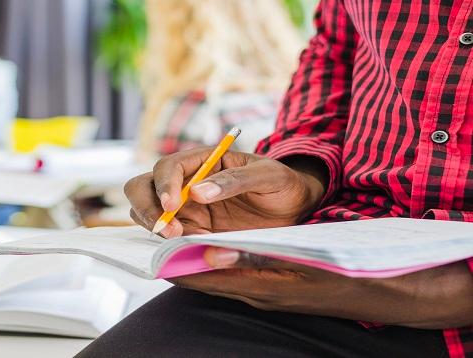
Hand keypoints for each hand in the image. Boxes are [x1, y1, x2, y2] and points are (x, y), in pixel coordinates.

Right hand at [125, 149, 326, 237]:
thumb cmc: (283, 184)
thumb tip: (197, 192)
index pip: (168, 167)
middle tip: (169, 230)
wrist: (295, 210)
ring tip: (186, 240)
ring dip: (156, 227)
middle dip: (147, 208)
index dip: (164, 185)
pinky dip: (170, 244)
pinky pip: (165, 237)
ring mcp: (183, 208)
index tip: (173, 205)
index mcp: (202, 161)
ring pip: (145, 212)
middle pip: (141, 188)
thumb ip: (235, 180)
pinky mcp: (189, 230)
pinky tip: (194, 248)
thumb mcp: (269, 176)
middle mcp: (185, 182)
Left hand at [171, 247, 472, 328]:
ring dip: (196, 259)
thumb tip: (212, 251)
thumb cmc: (341, 272)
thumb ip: (255, 254)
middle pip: (204, 280)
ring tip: (175, 237)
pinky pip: (235, 274)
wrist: (377, 290)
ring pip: (217, 276)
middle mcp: (256, 292)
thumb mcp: (299, 258)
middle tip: (157, 238)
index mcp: (259, 287)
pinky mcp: (272, 286)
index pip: (204, 279)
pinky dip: (217, 260)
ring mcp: (264, 291)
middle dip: (179, 261)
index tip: (153, 247)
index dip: (175, 263)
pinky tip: (210, 245)